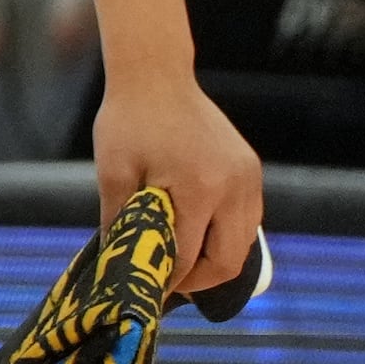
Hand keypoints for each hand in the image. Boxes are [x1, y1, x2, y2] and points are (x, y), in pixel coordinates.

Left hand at [91, 71, 262, 293]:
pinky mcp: (251, 170)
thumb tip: (118, 263)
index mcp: (199, 188)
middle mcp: (234, 187)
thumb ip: (120, 221)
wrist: (156, 75)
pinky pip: (247, 219)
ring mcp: (248, 178)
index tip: (151, 290)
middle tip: (170, 285)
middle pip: (228, 260)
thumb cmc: (128, 121)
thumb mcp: (113, 172)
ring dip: (217, 260)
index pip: (191, 257)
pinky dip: (227, 236)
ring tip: (183, 265)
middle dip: (200, 282)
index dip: (170, 281)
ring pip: (244, 242)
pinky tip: (200, 236)